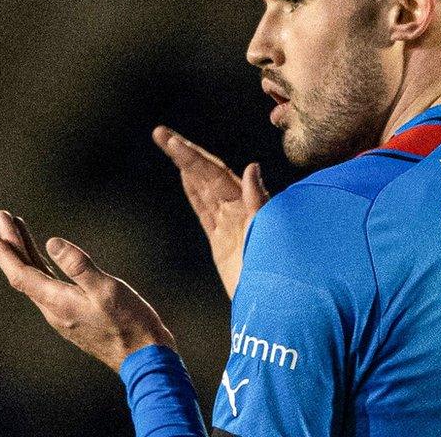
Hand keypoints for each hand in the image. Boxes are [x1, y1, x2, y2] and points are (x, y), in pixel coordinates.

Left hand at [0, 210, 176, 372]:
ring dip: (27, 255)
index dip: (6, 251)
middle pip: (25, 274)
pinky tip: (46, 261)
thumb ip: (78, 266)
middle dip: (13, 246)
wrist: (143, 355)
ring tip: (20, 233)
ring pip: (36, 279)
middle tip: (3, 219)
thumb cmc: (129, 322)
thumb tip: (52, 242)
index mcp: (57, 302)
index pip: (21, 274)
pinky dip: (42, 267)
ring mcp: (64, 314)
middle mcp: (54, 309)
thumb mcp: (106, 289)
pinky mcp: (75, 315)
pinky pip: (49, 286)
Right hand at [152, 126, 269, 298]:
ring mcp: (229, 226)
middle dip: (186, 153)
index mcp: (247, 206)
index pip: (214, 174)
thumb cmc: (279, 271)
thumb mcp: (270, 234)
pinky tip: (185, 177)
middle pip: (207, 175)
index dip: (192, 156)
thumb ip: (259, 202)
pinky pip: (205, 211)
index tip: (169, 139)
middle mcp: (238, 211)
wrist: (276, 306)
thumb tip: (251, 167)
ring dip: (188, 167)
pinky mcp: (222, 243)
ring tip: (171, 145)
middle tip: (161, 133)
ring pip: (204, 189)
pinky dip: (194, 193)